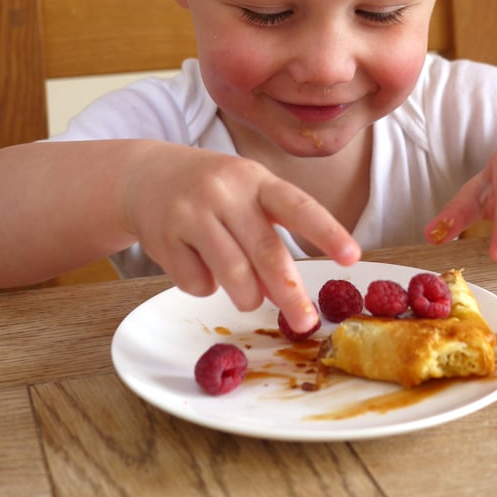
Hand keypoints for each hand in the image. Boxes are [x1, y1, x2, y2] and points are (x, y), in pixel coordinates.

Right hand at [123, 144, 359, 331]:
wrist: (144, 175)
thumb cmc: (211, 190)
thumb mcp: (245, 192)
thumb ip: (267, 233)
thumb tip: (283, 291)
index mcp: (255, 179)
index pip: (298, 206)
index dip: (327, 233)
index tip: (352, 257)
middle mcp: (224, 192)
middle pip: (266, 252)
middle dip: (290, 293)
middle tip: (307, 322)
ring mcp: (191, 214)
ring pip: (232, 276)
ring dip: (246, 297)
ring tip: (247, 296)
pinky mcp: (163, 239)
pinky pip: (196, 284)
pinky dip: (204, 287)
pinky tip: (198, 265)